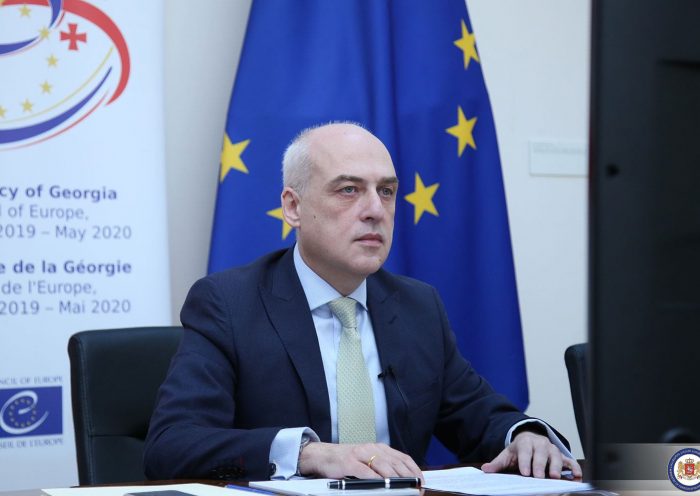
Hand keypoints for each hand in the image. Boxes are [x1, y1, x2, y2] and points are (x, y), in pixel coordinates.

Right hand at [298, 442, 423, 481]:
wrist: (323, 456)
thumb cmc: (347, 461)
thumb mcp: (369, 461)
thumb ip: (384, 468)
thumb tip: (404, 481)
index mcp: (380, 448)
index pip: (403, 458)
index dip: (415, 470)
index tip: (422, 482)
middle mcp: (372, 449)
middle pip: (396, 462)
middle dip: (409, 477)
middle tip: (416, 489)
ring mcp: (360, 455)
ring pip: (383, 465)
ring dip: (395, 479)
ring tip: (403, 488)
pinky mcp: (349, 463)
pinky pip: (365, 471)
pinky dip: (375, 479)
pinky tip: (381, 486)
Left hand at [481, 431, 581, 478]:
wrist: (530, 440)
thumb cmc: (518, 451)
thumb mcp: (507, 455)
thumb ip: (497, 463)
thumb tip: (485, 470)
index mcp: (525, 442)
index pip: (525, 451)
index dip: (525, 462)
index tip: (525, 473)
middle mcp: (541, 444)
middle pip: (541, 453)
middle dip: (540, 465)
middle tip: (539, 477)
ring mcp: (553, 449)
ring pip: (556, 456)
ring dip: (557, 466)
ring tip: (555, 477)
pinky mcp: (562, 456)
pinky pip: (570, 461)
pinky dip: (574, 467)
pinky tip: (576, 476)